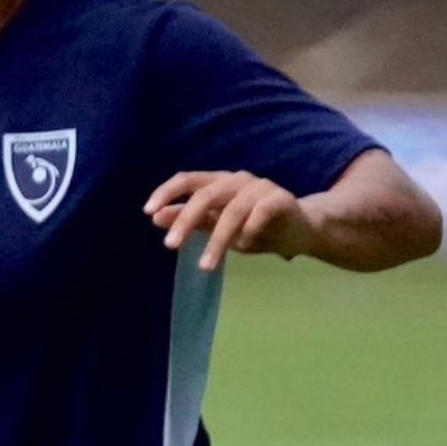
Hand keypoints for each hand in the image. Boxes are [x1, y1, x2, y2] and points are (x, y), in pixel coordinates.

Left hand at [145, 170, 315, 271]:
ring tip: (206, 266)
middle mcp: (237, 180)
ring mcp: (261, 187)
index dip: (167, 192)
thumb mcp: (216, 224)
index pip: (187, 179)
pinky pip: (261, 213)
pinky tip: (244, 247)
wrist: (298, 230)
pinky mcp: (282, 199)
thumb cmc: (252, 226)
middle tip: (170, 246)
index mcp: (218, 182)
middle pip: (206, 195)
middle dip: (186, 221)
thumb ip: (188, 220)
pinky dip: (249, 232)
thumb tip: (155, 217)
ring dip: (217, 241)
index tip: (148, 212)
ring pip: (233, 211)